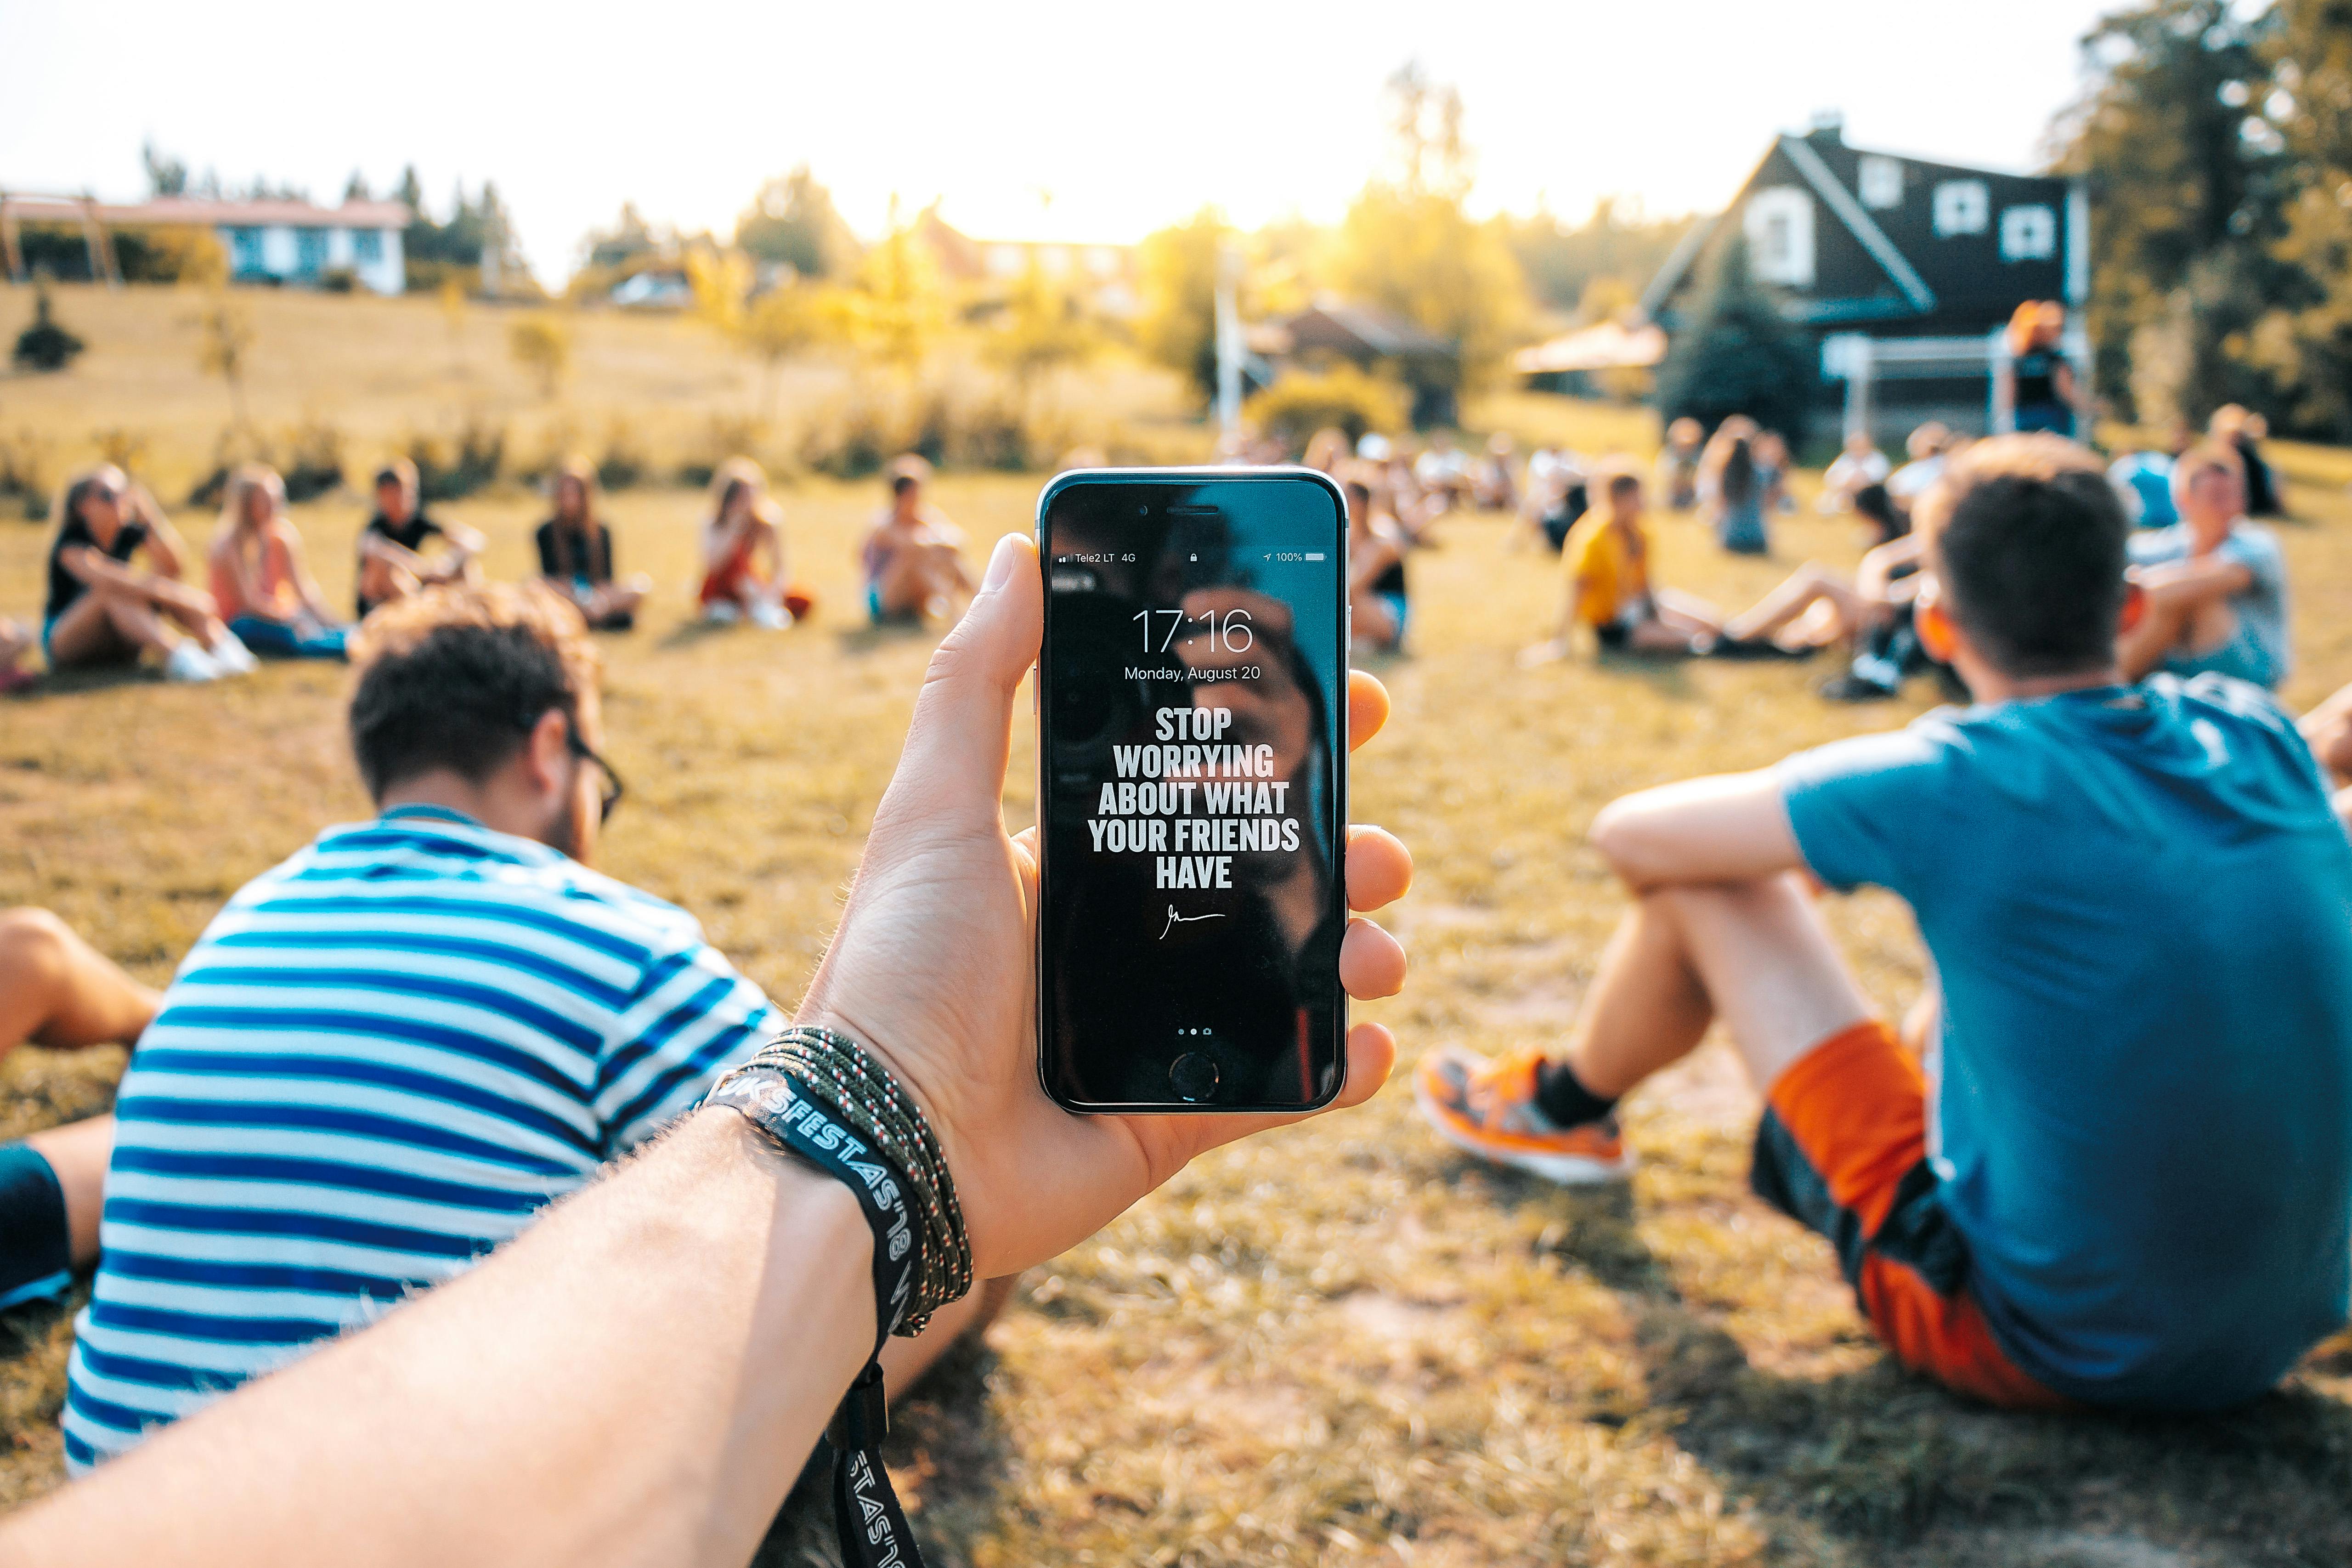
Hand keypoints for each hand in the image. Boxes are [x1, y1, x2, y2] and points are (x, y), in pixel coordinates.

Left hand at [794, 533, 1411, 1278]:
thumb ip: (977, 683)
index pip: (1195, 787)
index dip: (1277, 750)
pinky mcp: (1173, 1119)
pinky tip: (1371, 1043)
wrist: (884, 1147)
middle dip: (1339, 853)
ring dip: (1353, 954)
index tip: (1352, 710)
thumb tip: (1017, 552)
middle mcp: (1116, 942)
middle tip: (1384, 848)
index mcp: (1067, 864)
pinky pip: (1278, 1089)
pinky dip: (1335, 1071)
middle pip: (1260, 880)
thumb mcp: (933, 809)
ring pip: (1285, 979)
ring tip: (1378, 952)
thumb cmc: (900, 970)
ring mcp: (1152, 1033)